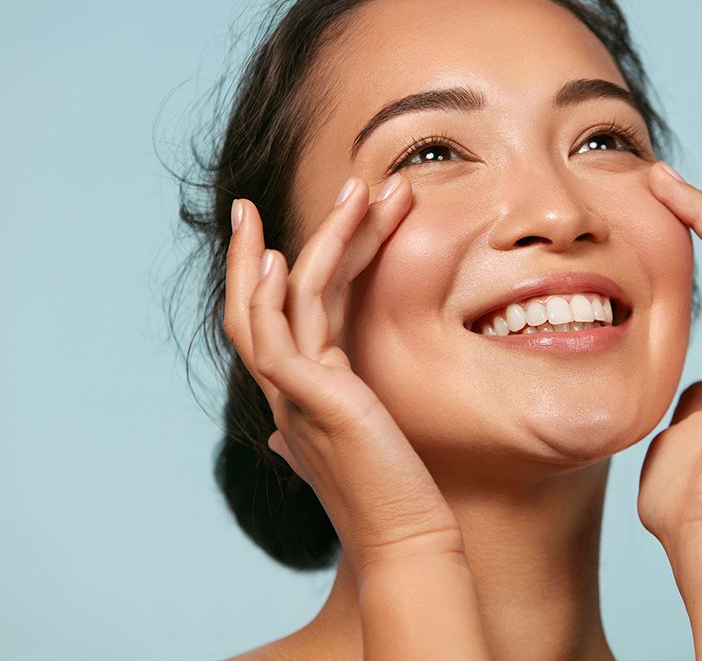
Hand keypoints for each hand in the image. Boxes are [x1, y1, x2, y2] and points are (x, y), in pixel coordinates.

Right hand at [223, 174, 464, 575]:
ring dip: (316, 240)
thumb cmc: (389, 494)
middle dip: (273, 242)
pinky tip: (286, 259)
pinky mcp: (310, 403)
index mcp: (300, 391)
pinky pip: (277, 338)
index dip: (278, 269)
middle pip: (266, 299)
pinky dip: (274, 296)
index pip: (277, 316)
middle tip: (292, 193)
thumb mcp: (354, 445)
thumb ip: (325, 422)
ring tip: (354, 189)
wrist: (408, 539)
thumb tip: (286, 434)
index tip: (285, 228)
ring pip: (281, 302)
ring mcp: (292, 395)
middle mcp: (287, 389)